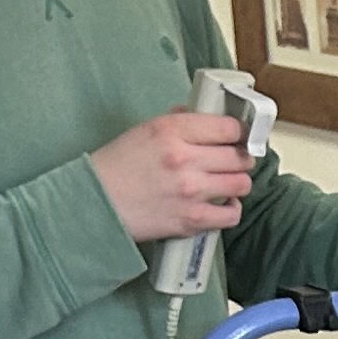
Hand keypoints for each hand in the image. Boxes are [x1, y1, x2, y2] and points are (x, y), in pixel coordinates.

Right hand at [92, 108, 252, 245]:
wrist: (96, 203)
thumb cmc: (117, 166)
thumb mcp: (144, 130)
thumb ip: (178, 122)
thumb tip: (205, 118)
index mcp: (172, 130)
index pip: (229, 127)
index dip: (239, 132)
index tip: (239, 137)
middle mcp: (185, 159)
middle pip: (239, 156)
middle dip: (240, 158)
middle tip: (234, 161)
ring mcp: (191, 191)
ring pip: (241, 183)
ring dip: (238, 182)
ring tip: (227, 183)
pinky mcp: (192, 220)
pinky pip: (232, 214)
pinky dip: (231, 209)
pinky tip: (222, 204)